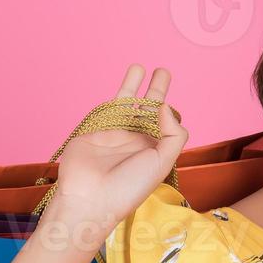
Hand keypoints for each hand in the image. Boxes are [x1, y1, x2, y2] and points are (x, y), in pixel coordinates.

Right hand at [47, 64, 187, 224]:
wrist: (90, 196)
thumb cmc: (129, 186)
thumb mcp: (162, 163)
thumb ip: (173, 134)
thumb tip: (165, 106)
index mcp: (155, 152)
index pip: (167, 127)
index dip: (170, 115)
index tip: (166, 107)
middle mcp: (136, 142)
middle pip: (149, 110)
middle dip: (157, 91)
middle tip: (162, 71)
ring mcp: (116, 133)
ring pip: (129, 103)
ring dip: (136, 85)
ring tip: (141, 67)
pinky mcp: (98, 128)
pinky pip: (112, 106)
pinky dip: (120, 91)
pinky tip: (129, 78)